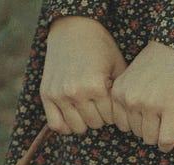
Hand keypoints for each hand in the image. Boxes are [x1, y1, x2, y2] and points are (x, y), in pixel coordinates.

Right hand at [40, 17, 126, 134]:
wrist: (73, 28)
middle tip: (100, 102)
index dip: (115, 111)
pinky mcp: (46, 94)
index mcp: (96, 86)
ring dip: (85, 121)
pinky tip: (73, 116)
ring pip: (77, 127)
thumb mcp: (118, 66)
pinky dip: (65, 125)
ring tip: (88, 107)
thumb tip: (126, 118)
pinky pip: (55, 124)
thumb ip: (122, 92)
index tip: (113, 101)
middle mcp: (76, 92)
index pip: (110, 118)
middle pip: (95, 124)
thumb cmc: (100, 46)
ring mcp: (59, 94)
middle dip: (101, 115)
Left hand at [111, 41, 173, 151]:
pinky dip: (167, 145)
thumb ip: (125, 97)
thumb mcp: (130, 76)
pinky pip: (165, 139)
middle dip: (147, 128)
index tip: (144, 119)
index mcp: (118, 92)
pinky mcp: (170, 109)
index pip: (121, 124)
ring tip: (164, 126)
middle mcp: (131, 100)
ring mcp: (150, 106)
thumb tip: (128, 126)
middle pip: (136, 132)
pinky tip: (169, 143)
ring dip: (158, 136)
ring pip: (150, 138)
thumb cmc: (156, 60)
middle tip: (157, 118)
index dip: (134, 124)